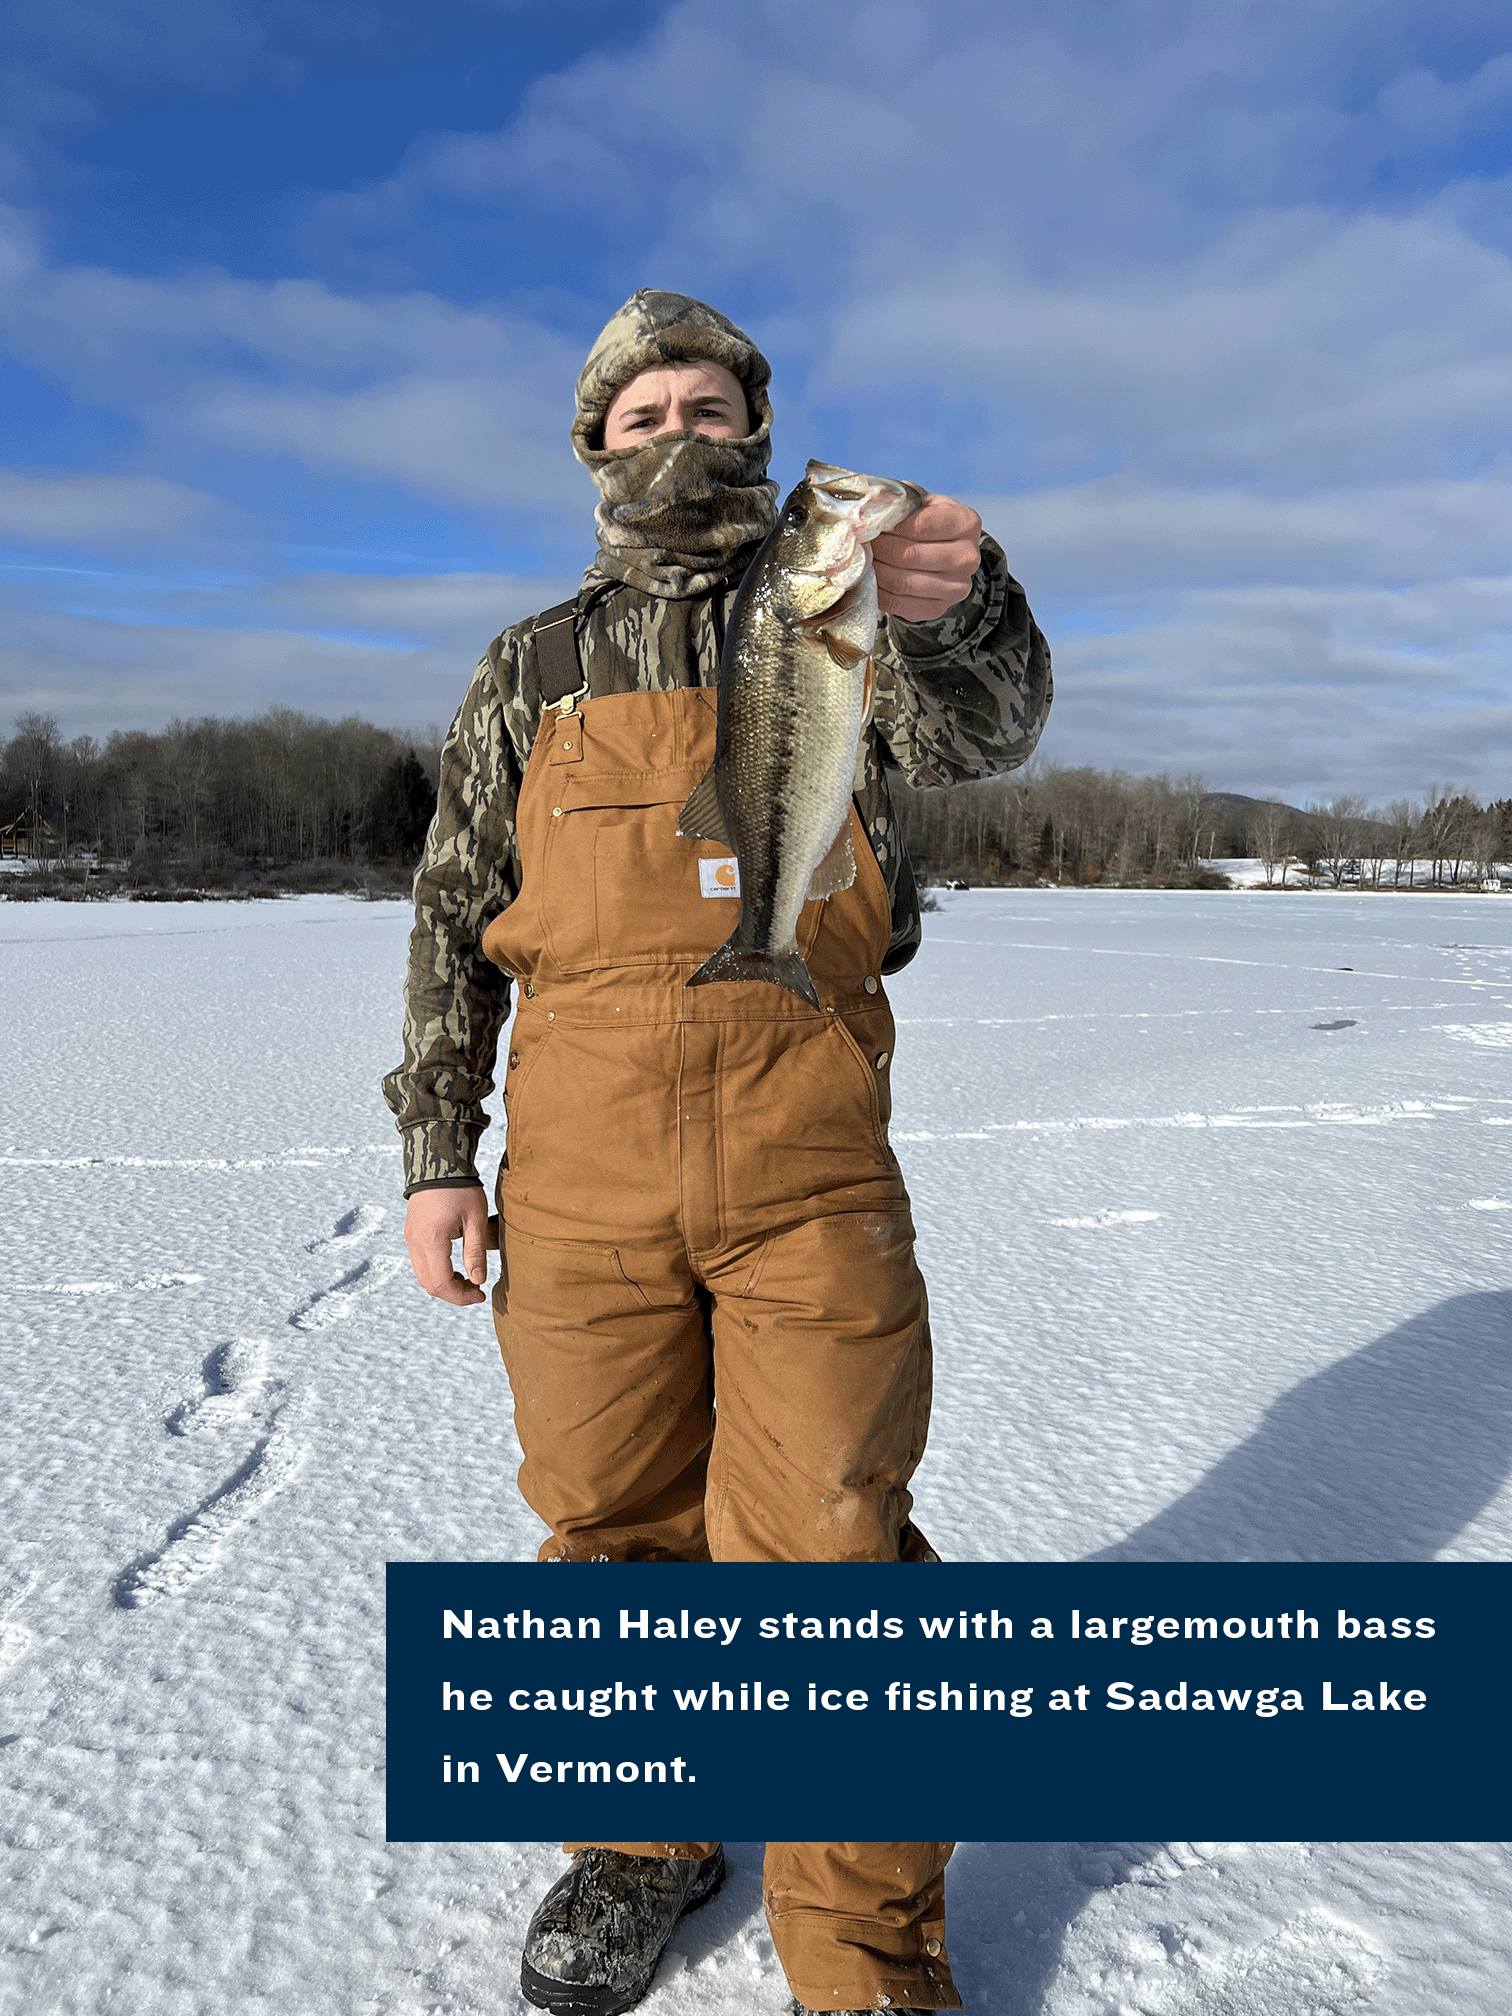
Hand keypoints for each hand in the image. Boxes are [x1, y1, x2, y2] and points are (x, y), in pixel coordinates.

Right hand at [405, 1185, 489, 1305]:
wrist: (438, 1163)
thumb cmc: (461, 1189)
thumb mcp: (475, 1219)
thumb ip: (475, 1253)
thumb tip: (478, 1280)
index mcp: (431, 1240)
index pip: (441, 1283)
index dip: (461, 1296)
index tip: (480, 1294)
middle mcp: (414, 1243)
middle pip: (429, 1284)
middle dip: (453, 1293)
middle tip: (476, 1289)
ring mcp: (409, 1238)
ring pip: (423, 1276)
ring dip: (444, 1283)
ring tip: (468, 1278)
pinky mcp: (410, 1234)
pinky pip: (420, 1263)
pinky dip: (436, 1271)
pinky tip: (455, 1266)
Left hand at [873, 491, 981, 621]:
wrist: (946, 554)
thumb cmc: (928, 522)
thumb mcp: (920, 503)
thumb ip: (899, 500)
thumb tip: (867, 505)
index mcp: (966, 523)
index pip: (920, 526)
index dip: (889, 525)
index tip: (870, 524)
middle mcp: (967, 557)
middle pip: (908, 556)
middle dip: (877, 549)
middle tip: (858, 543)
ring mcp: (955, 587)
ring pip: (901, 582)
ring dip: (874, 571)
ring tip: (860, 559)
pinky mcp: (938, 609)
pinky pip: (898, 604)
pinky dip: (877, 592)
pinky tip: (868, 579)